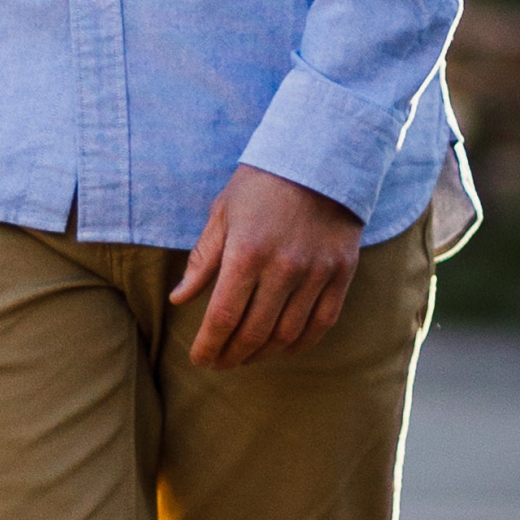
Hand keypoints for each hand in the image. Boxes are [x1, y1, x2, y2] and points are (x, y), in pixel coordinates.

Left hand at [175, 163, 361, 366]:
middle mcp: (283, 268)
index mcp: (247, 252)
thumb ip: (202, 259)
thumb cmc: (261, 184)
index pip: (223, 317)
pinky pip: (321, 324)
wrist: (321, 157)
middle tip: (219, 362)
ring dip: (262, 353)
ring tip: (245, 356)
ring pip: (287, 334)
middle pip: (253, 332)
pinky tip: (282, 348)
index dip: (208, 345)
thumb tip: (178, 299)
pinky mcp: (340, 274)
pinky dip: (299, 343)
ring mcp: (316, 273)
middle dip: (231, 355)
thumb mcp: (223, 213)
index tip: (198, 359)